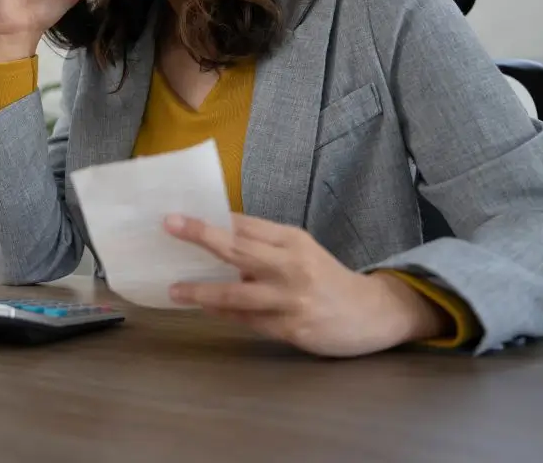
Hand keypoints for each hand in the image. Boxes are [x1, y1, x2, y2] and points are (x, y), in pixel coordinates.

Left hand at [163, 214, 451, 356]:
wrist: (372, 314)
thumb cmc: (325, 278)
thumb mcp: (299, 250)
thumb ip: (263, 245)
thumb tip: (215, 236)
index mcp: (292, 240)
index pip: (244, 224)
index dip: (209, 219)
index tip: (176, 214)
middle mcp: (291, 265)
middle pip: (239, 249)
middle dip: (202, 237)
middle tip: (170, 227)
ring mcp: (291, 299)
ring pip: (238, 293)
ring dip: (202, 291)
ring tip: (175, 289)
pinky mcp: (292, 328)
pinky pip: (248, 320)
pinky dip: (223, 313)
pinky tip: (203, 308)